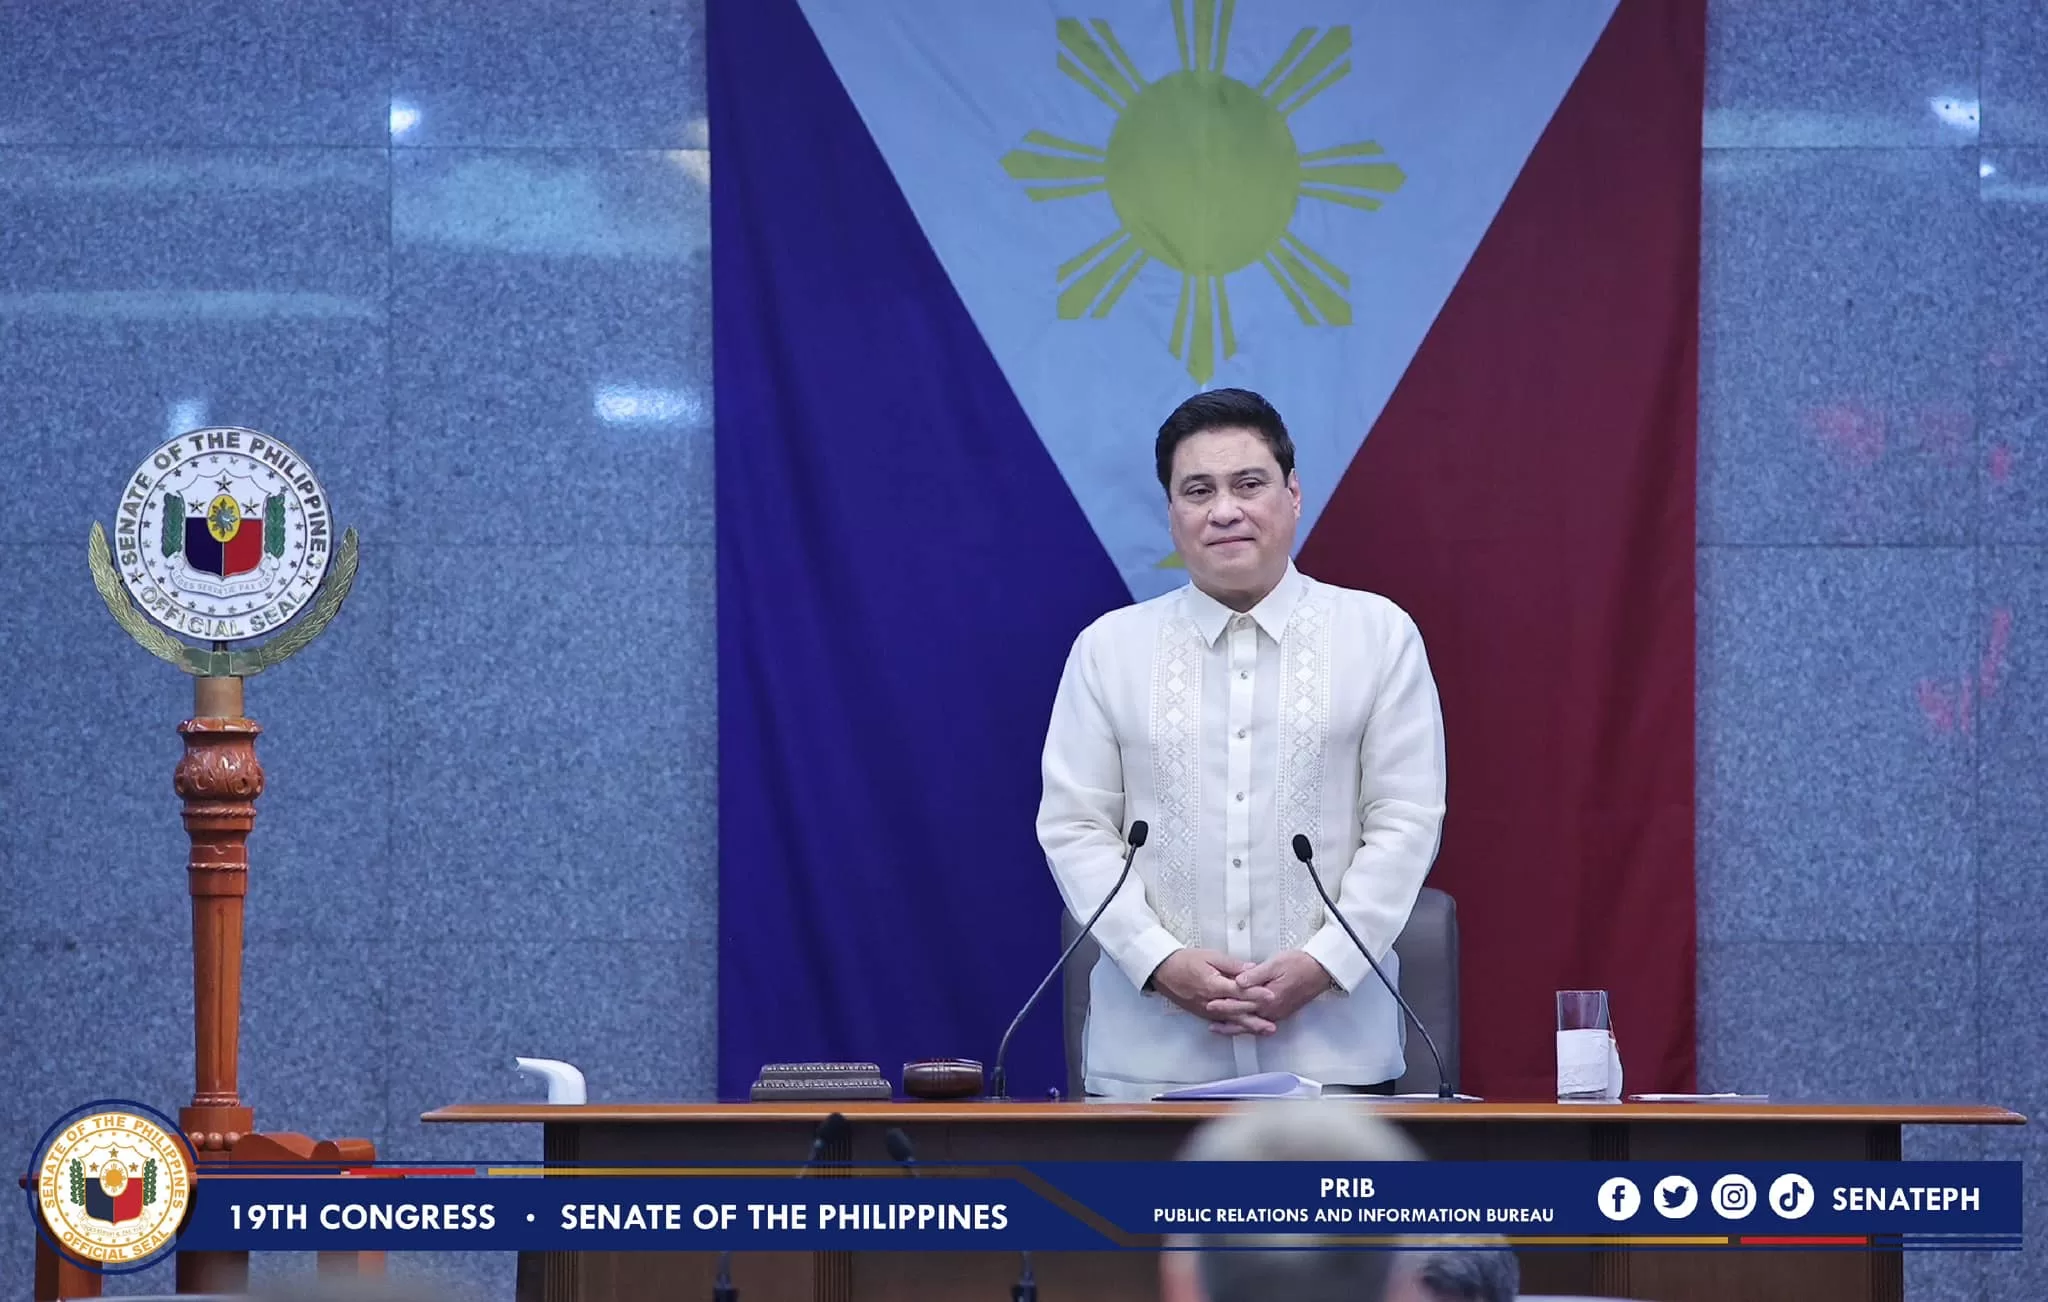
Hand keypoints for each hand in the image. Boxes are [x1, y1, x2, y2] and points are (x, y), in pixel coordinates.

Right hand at [1150, 949, 1273, 1034]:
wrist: (1163, 971)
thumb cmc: (1185, 960)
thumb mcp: (1210, 956)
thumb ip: (1232, 964)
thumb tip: (1251, 969)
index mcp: (1213, 985)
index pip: (1239, 991)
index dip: (1256, 993)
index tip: (1272, 995)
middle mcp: (1210, 1001)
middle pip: (1238, 1010)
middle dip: (1257, 1016)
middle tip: (1274, 1021)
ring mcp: (1206, 1010)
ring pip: (1232, 1020)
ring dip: (1250, 1026)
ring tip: (1266, 1030)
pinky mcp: (1203, 1014)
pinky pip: (1222, 1023)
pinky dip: (1236, 1027)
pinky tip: (1247, 1031)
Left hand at [1218, 950, 1331, 1031]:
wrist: (1321, 970)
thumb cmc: (1299, 964)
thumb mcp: (1275, 964)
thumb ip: (1255, 975)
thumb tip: (1238, 982)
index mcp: (1269, 998)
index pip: (1241, 1004)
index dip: (1224, 1004)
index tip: (1210, 1004)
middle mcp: (1272, 1010)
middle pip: (1244, 1017)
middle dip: (1225, 1018)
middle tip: (1208, 1018)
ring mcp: (1278, 1013)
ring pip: (1252, 1023)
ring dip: (1235, 1026)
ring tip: (1219, 1028)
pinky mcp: (1282, 1012)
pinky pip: (1261, 1022)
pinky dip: (1249, 1024)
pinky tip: (1242, 1023)